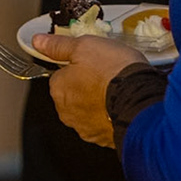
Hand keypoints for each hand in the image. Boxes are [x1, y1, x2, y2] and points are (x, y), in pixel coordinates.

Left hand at [31, 32, 146, 147]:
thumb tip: (39, 42)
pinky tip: (122, 104)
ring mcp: (86, 128)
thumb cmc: (113, 72)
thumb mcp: (84, 46)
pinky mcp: (105, 138)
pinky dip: (111, 115)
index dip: (76, 65)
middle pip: (73, 94)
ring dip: (99, 101)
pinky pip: (104, 123)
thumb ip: (58, 45)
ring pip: (89, 110)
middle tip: (105, 73)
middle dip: (86, 85)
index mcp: (58, 89)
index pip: (59, 75)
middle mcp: (68, 112)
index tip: (89, 62)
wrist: (142, 99)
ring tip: (116, 88)